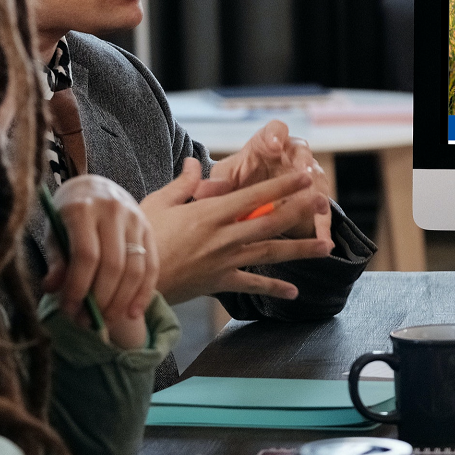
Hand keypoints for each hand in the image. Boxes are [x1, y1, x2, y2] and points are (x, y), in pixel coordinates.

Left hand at [43, 175, 156, 347]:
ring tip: (106, 320)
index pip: (86, 255)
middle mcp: (112, 211)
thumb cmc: (67, 215)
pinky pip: (151, 266)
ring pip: (135, 268)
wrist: (93, 188)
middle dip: (101, 299)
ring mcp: (135, 219)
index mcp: (82, 209)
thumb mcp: (54, 232)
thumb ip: (56, 260)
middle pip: (113, 264)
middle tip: (88, 321)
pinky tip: (133, 313)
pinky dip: (143, 293)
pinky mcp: (149, 228)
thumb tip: (53, 289)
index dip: (78, 287)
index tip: (69, 309)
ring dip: (122, 300)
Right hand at [139, 158, 333, 304]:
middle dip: (300, 210)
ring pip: (270, 252)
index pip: (255, 195)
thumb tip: (192, 162)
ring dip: (300, 249)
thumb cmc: (140, 238)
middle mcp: (223, 236)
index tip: (305, 176)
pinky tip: (294, 291)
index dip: (283, 185)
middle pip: (270, 221)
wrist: (128, 282)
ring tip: (326, 246)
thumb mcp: (158, 203)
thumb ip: (182, 184)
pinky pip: (251, 285)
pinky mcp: (219, 282)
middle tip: (325, 201)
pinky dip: (274, 288)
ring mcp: (224, 260)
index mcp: (210, 212)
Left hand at [200, 120, 332, 239]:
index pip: (276, 130)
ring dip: (317, 193)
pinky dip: (322, 225)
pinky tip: (322, 239)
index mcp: (268, 143)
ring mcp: (307, 176)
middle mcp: (291, 155)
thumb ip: (216, 184)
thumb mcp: (225, 179)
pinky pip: (321, 211)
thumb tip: (203, 190)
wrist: (253, 195)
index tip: (273, 145)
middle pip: (302, 153)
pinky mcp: (313, 199)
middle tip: (303, 174)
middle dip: (303, 165)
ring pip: (316, 180)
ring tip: (318, 205)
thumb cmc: (239, 178)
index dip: (276, 135)